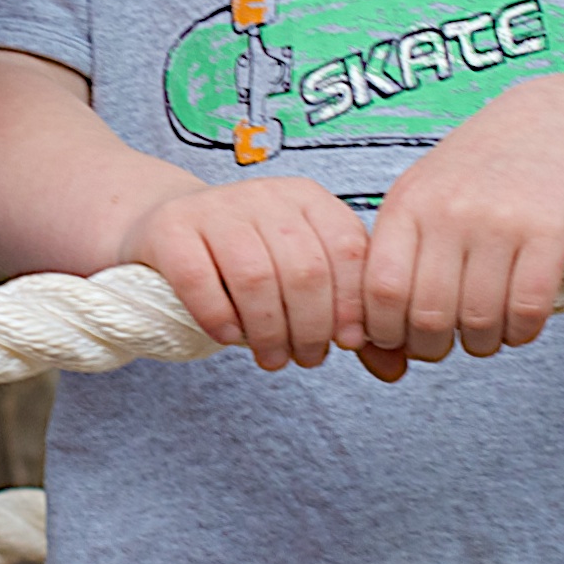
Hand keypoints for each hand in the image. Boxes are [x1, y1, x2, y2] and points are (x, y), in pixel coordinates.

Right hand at [125, 173, 370, 374]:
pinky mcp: (170, 228)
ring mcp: (214, 207)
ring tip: (272, 359)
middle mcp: (264, 193)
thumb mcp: (300, 276)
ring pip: (255, 277)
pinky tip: (229, 337)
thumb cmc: (247, 262)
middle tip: (306, 359)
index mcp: (306, 197)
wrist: (168, 229)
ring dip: (269, 331)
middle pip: (305, 269)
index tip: (347, 343)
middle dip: (311, 327)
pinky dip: (219, 318)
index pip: (347, 248)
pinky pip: (200, 281)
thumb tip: (395, 369)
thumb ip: (345, 318)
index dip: (352, 303)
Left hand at [362, 81, 563, 369]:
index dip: (386, 332)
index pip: (380, 290)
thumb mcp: (424, 195)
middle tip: (445, 345)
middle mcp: (449, 210)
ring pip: (479, 320)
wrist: (555, 124)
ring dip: (483, 344)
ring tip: (487, 335)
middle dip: (434, 348)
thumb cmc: (480, 173)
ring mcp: (500, 220)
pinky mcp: (550, 230)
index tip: (399, 340)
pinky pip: (528, 308)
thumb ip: (397, 255)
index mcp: (408, 203)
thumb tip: (368, 338)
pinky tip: (520, 325)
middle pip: (428, 315)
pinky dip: (522, 332)